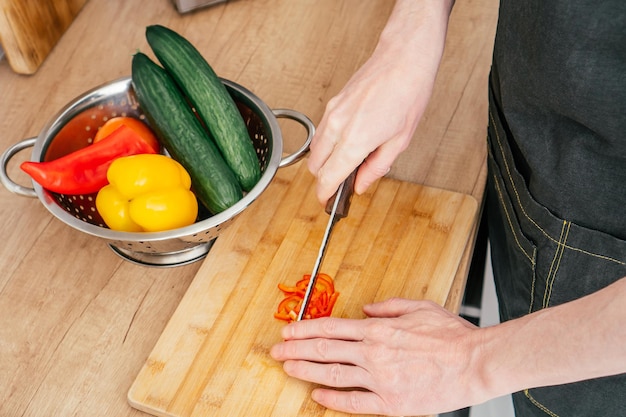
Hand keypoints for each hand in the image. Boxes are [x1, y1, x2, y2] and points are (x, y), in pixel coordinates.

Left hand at [270, 298, 485, 415]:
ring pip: (333, 374)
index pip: (331, 327)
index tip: (287, 331)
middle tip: (276, 351)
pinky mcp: (391, 403)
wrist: (474, 363)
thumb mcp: (418, 307)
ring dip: (306, 371)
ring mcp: (380, 379)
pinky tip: (317, 396)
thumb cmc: (450, 335)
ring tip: (287, 369)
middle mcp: (373, 353)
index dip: (304, 329)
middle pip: (324, 350)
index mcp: (378, 329)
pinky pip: (354, 402)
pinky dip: (332, 399)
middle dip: (296, 350)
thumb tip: (365, 308)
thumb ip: (387, 306)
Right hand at [307, 0, 453, 204]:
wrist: (403, 58)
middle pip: (314, 166)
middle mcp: (338, 126)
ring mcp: (332, 112)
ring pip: (315, 148)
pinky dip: (328, 143)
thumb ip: (376, 167)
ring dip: (325, 160)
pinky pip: (322, 131)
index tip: (327, 202)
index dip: (324, 195)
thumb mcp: (400, 141)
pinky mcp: (333, 102)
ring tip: (348, 161)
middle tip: (341, 182)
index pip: (327, 177)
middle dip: (324, 178)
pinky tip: (348, 141)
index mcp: (355, 140)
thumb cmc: (408, 93)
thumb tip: (361, 184)